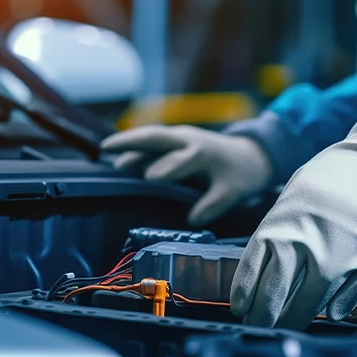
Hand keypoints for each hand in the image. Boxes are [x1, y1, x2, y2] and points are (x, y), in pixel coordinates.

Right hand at [101, 125, 273, 225]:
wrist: (250, 154)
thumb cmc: (239, 175)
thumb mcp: (232, 192)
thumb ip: (213, 205)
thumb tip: (192, 220)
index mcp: (203, 153)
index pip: (181, 159)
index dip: (167, 168)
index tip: (150, 178)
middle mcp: (188, 139)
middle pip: (157, 137)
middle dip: (133, 141)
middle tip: (107, 147)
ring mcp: (181, 136)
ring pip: (151, 136)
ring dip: (130, 141)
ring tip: (106, 150)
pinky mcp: (176, 139)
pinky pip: (153, 140)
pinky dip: (136, 144)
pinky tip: (120, 153)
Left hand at [230, 133, 356, 329]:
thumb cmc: (339, 175)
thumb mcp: (298, 193)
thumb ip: (283, 227)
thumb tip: (268, 261)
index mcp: (283, 223)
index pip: (252, 269)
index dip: (244, 294)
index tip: (240, 309)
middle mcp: (308, 243)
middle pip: (275, 294)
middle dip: (263, 317)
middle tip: (258, 327)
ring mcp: (341, 257)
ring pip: (310, 302)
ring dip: (295, 319)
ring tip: (287, 326)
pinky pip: (349, 298)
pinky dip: (338, 308)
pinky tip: (330, 314)